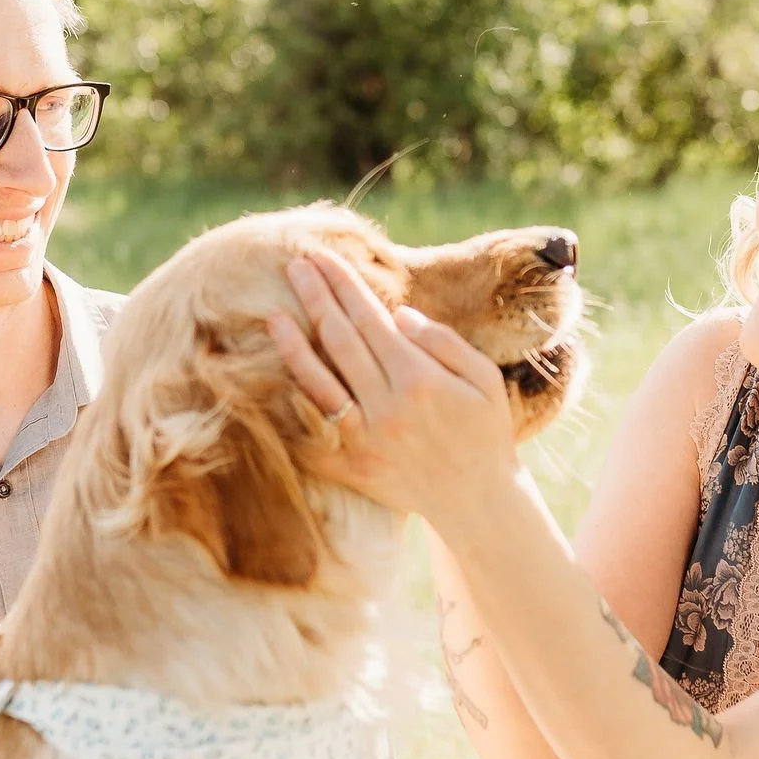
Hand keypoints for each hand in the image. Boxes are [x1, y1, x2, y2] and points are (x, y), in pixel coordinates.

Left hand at [268, 252, 520, 536]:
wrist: (477, 502)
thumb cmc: (486, 433)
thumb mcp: (485, 380)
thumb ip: (444, 343)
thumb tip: (398, 314)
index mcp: (419, 379)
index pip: (370, 319)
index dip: (344, 284)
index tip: (322, 257)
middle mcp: (386, 407)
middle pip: (339, 340)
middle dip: (315, 298)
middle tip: (293, 265)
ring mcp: (364, 439)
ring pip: (317, 383)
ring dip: (293, 346)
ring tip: (273, 315)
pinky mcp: (351, 468)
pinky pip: (314, 431)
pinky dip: (295, 404)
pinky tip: (279, 379)